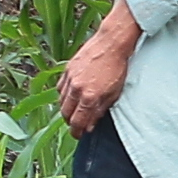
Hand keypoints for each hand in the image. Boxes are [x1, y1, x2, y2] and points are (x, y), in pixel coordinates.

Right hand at [55, 7, 140, 133]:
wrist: (111, 43)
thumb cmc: (117, 68)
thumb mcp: (114, 94)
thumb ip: (100, 111)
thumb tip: (90, 125)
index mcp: (90, 97)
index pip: (77, 123)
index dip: (77, 132)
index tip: (79, 134)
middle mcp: (77, 89)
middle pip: (66, 114)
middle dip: (71, 123)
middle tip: (77, 125)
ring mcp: (70, 78)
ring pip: (61, 102)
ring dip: (66, 109)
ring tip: (75, 111)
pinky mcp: (67, 69)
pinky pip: (60, 88)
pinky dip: (64, 95)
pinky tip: (71, 96)